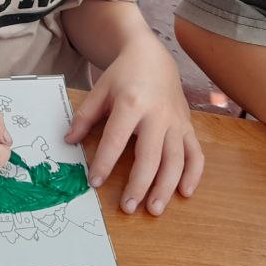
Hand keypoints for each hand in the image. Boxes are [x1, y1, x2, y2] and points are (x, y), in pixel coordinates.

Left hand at [65, 39, 202, 215]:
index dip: (105, 162)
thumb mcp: (100, 90)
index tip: (94, 182)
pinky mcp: (188, 126)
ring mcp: (176, 122)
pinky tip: (185, 192)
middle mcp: (157, 115)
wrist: (153, 57)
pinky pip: (196, 153)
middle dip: (139, 184)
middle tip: (128, 207)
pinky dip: (194, 174)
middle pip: (150, 155)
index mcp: (131, 104)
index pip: (116, 139)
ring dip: (167, 187)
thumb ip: (84, 116)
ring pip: (176, 159)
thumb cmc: (123, 75)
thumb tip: (68, 141)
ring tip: (154, 209)